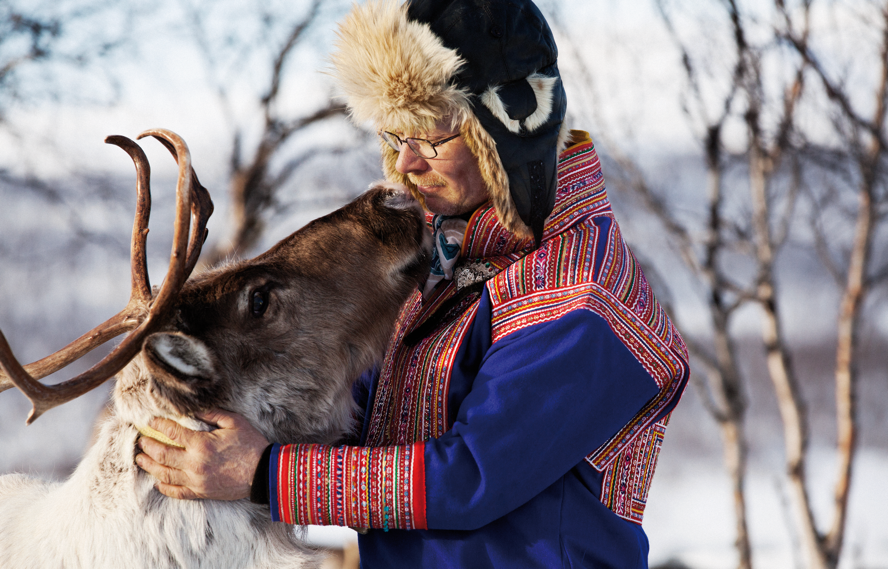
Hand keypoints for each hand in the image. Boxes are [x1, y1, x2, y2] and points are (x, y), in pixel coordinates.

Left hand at [135, 409, 268, 500]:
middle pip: (162, 454)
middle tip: (140, 441)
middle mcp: (194, 463)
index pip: (172, 432)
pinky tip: (158, 481)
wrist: (263, 472)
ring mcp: (196, 480)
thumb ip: (213, 414)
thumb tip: (193, 410)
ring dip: (149, 466)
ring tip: (141, 459)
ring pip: (164, 474)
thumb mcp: (235, 422)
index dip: (159, 425)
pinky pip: (177, 492)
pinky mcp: (201, 492)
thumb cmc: (251, 444)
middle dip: (148, 446)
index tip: (151, 421)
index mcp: (201, 444)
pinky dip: (165, 487)